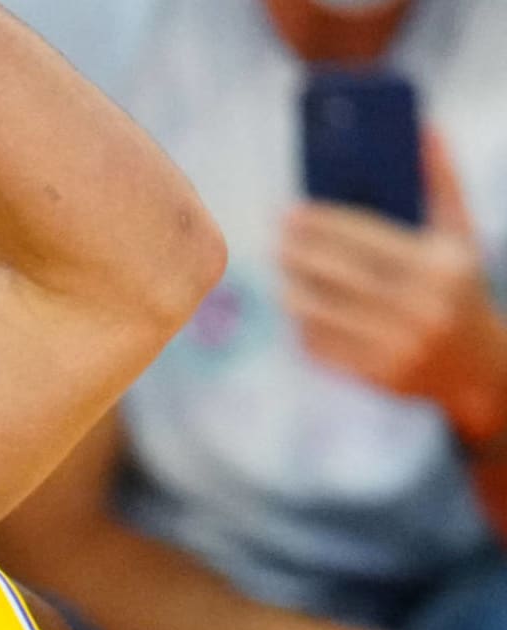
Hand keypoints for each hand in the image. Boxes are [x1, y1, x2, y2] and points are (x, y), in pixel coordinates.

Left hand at [282, 131, 506, 441]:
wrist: (478, 366)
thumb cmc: (460, 287)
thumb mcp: (461, 236)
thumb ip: (441, 183)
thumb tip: (423, 129)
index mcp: (440, 267)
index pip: (366, 237)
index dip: (321, 223)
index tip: (290, 210)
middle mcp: (420, 308)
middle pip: (338, 274)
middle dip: (299, 253)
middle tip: (276, 238)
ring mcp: (398, 345)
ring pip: (321, 311)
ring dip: (293, 288)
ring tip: (284, 272)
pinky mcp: (376, 375)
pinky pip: (322, 344)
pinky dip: (305, 324)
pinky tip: (300, 307)